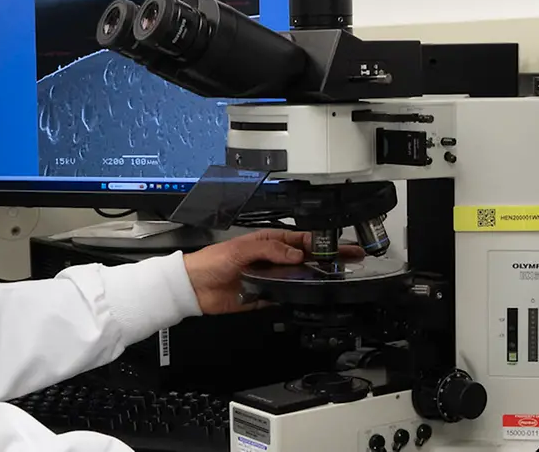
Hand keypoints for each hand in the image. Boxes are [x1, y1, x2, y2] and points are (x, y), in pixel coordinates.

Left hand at [182, 230, 363, 314]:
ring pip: (296, 278)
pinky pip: (282, 297)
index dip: (319, 242)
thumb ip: (269, 250)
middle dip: (325, 259)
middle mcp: (270, 259)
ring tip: (332, 280)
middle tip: (346, 261)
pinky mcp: (262, 296)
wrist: (193, 287)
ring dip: (312, 279)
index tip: (336, 246)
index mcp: (267, 242)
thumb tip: (294, 254)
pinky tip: (306, 297)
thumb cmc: (210, 261)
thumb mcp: (242, 249)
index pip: (300, 240)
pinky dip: (293, 297)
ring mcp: (267, 278)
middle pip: (303, 260)